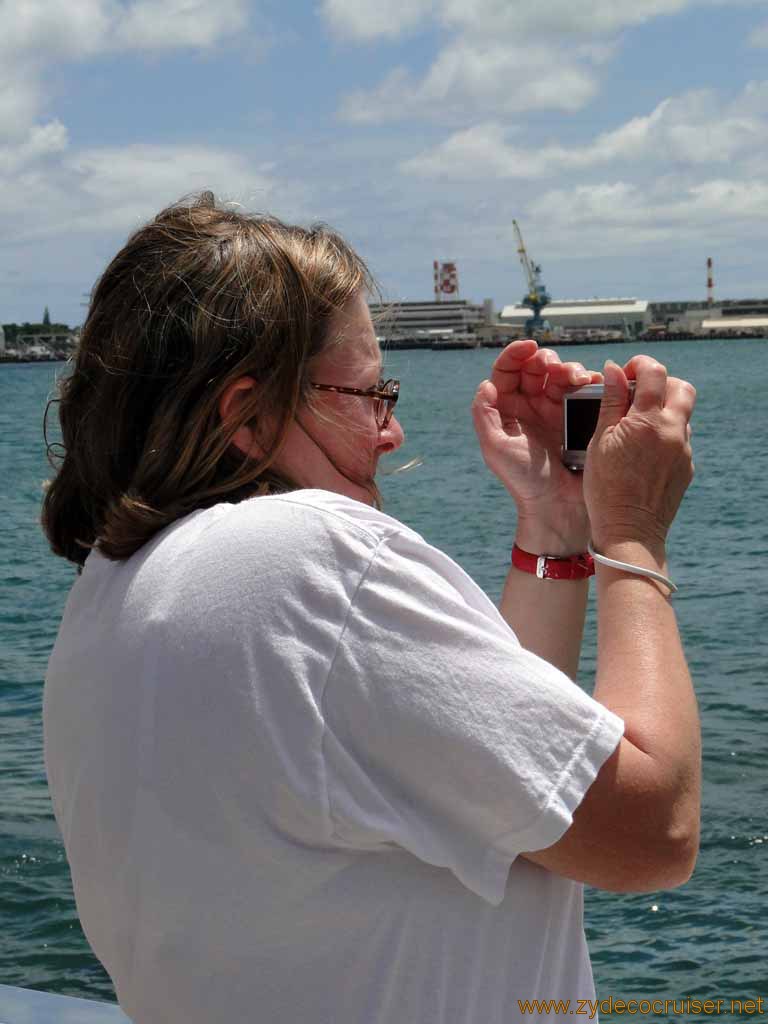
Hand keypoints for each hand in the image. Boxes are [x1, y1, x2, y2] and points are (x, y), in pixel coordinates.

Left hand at [472, 339, 601, 552]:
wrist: (559, 506)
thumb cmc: (524, 481)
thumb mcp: (496, 449)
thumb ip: (485, 415)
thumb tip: (487, 384)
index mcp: (506, 411)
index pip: (507, 373)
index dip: (515, 355)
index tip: (529, 347)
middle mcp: (529, 407)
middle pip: (535, 369)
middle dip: (546, 360)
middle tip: (555, 368)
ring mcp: (554, 411)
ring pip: (560, 376)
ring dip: (569, 368)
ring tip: (577, 377)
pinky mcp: (577, 418)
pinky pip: (582, 391)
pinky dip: (587, 381)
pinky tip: (590, 382)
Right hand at [584, 356, 695, 555]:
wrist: (629, 532)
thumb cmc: (605, 488)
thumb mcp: (599, 441)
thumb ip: (610, 402)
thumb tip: (614, 370)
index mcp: (648, 421)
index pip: (655, 373)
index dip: (640, 365)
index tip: (626, 373)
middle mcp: (672, 431)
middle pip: (681, 387)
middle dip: (661, 383)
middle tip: (637, 394)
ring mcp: (683, 450)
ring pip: (681, 414)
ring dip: (662, 410)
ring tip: (635, 427)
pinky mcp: (686, 467)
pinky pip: (679, 439)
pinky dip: (664, 434)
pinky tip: (642, 452)